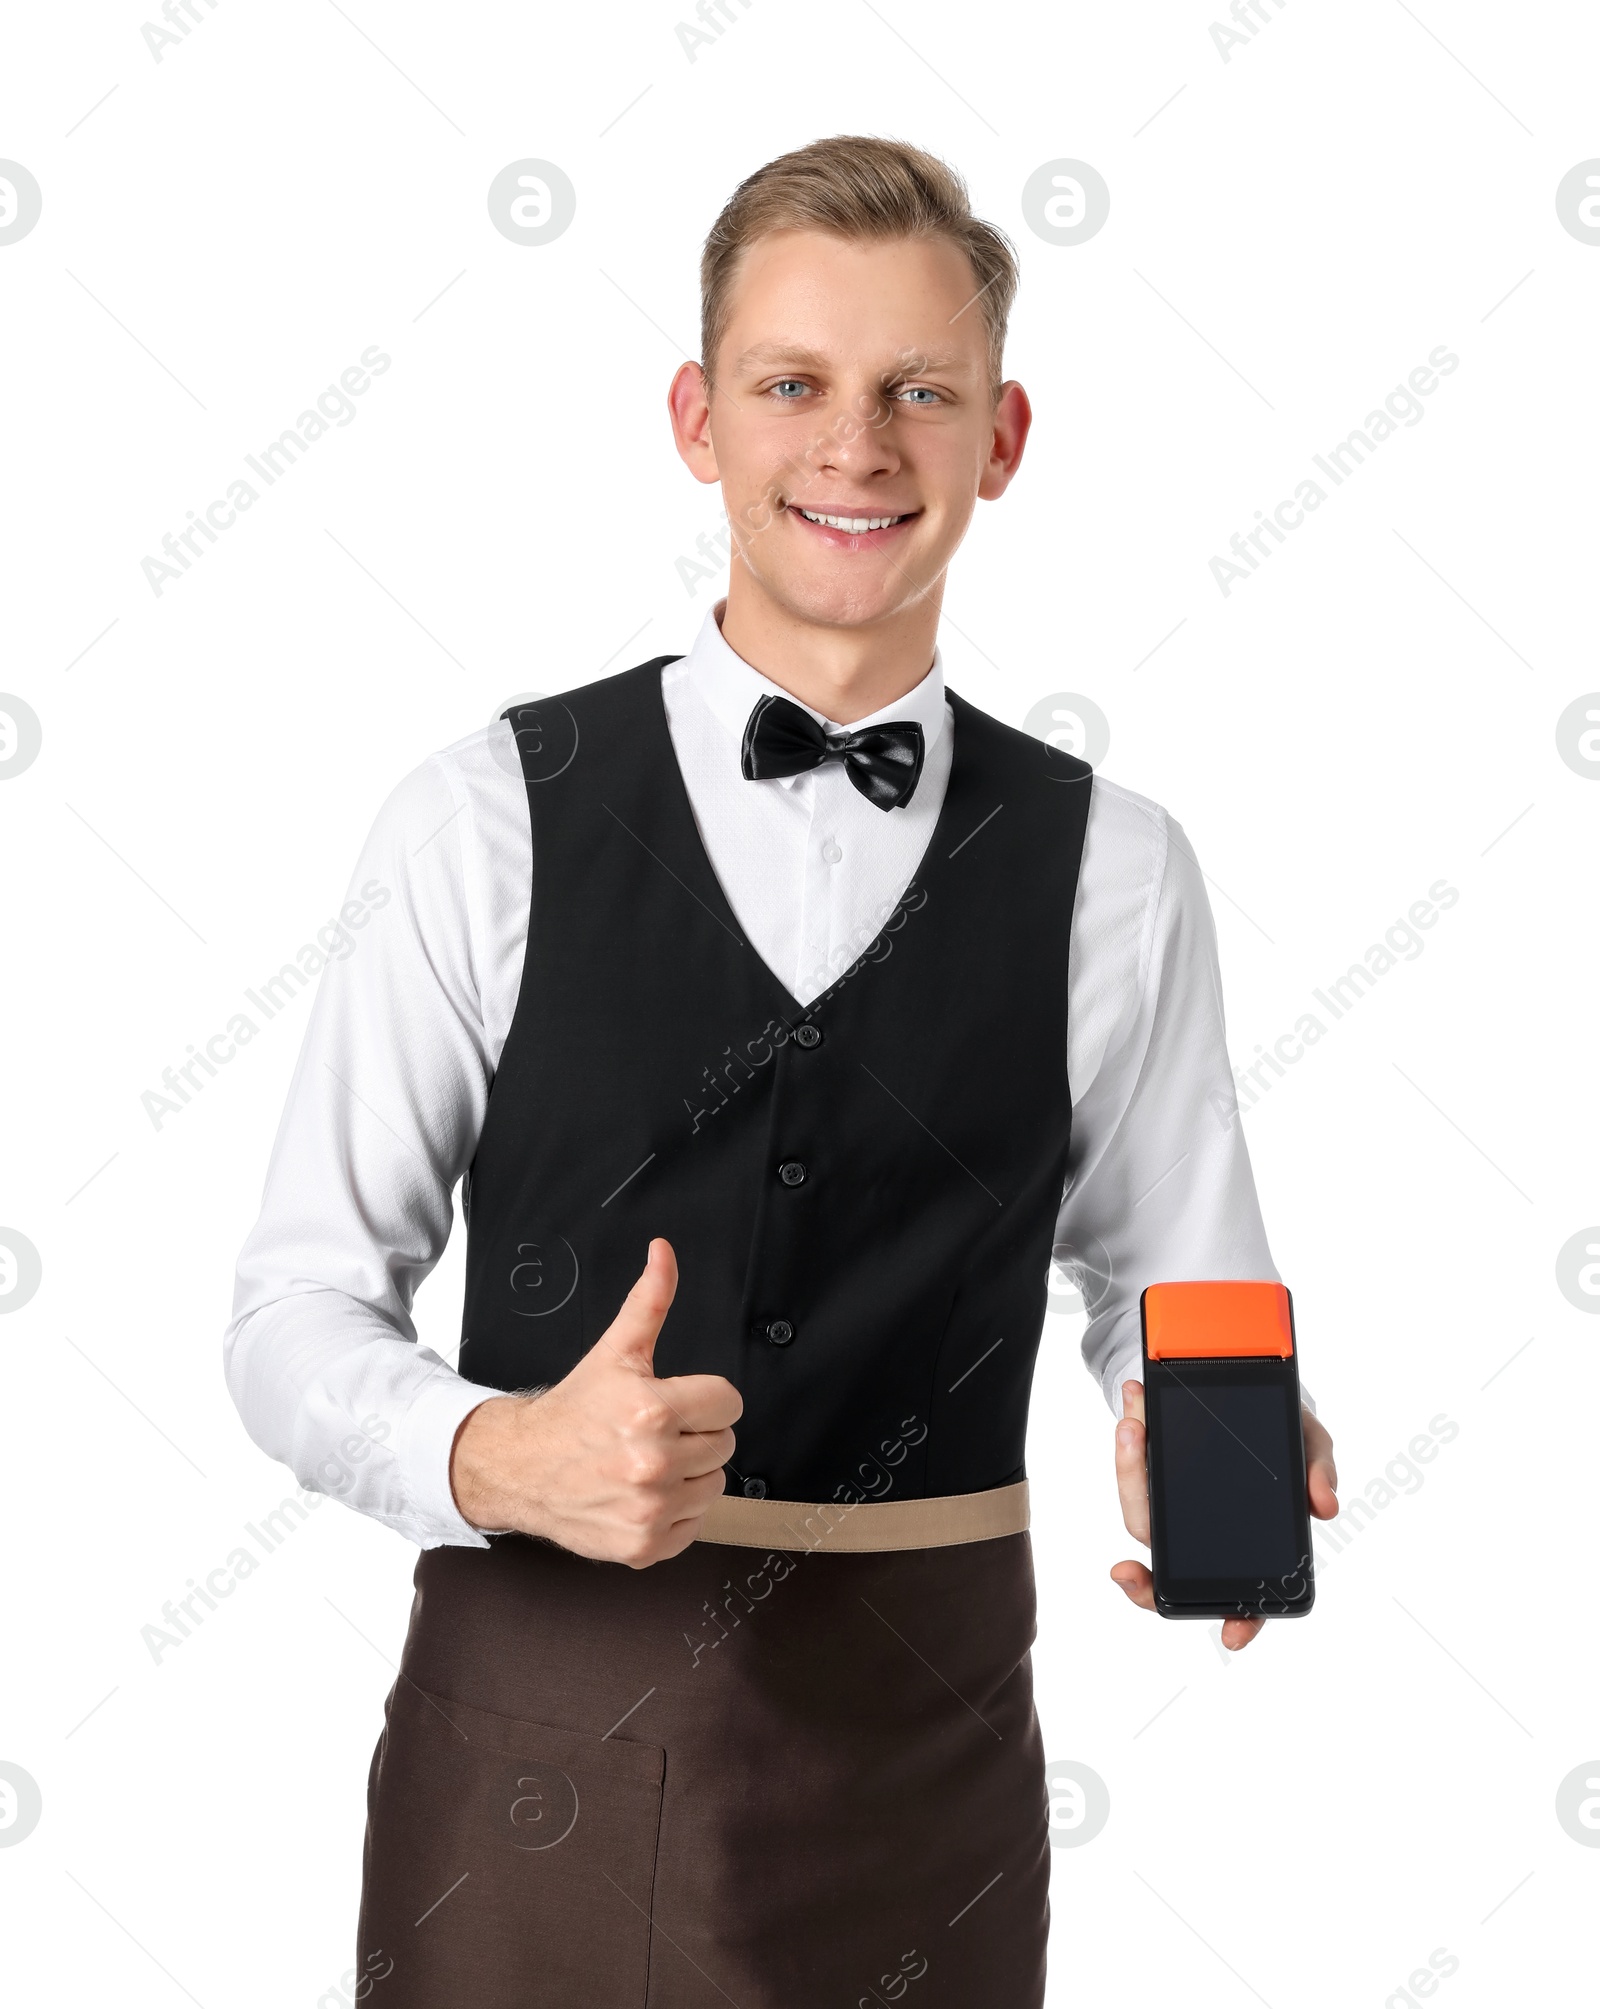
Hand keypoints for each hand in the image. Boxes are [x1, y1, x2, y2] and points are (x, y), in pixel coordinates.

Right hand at [448, 1238, 742, 1566]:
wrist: (521, 1467)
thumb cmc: (572, 1412)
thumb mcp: (615, 1352)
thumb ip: (650, 1301)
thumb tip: (664, 1253)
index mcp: (652, 1410)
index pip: (729, 1403)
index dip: (705, 1399)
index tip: (676, 1403)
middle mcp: (654, 1463)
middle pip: (724, 1444)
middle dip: (695, 1435)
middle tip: (655, 1432)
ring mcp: (650, 1509)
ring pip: (713, 1485)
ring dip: (689, 1475)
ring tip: (648, 1462)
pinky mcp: (644, 1545)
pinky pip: (694, 1526)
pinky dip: (675, 1514)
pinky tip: (643, 1495)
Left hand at [1109, 1379, 1338, 1650]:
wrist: (1250, 1386)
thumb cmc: (1283, 1432)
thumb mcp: (1308, 1445)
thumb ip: (1317, 1472)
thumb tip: (1326, 1505)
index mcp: (1252, 1544)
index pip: (1247, 1599)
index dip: (1242, 1622)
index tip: (1232, 1638)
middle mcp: (1206, 1537)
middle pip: (1171, 1573)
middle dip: (1142, 1585)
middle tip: (1124, 1573)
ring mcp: (1174, 1508)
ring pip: (1143, 1517)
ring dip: (1131, 1473)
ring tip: (1136, 1425)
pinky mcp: (1152, 1471)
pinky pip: (1135, 1473)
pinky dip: (1130, 1447)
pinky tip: (1132, 1415)